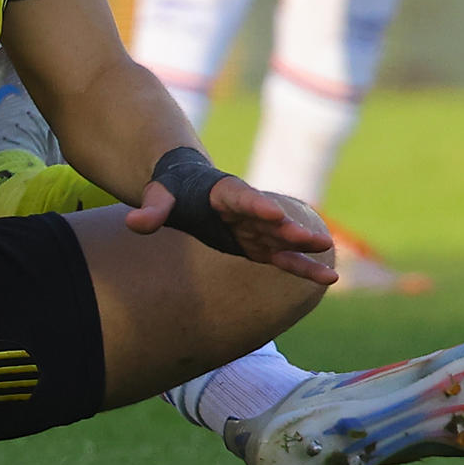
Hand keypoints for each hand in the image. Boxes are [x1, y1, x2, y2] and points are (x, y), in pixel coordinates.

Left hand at [127, 177, 337, 284]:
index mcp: (222, 192)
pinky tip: (328, 277)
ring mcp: (254, 228)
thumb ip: (152, 208)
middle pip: (269, 220)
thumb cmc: (173, 190)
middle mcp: (245, 209)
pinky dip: (303, 267)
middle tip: (311, 238)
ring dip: (305, 250)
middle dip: (289, 230)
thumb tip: (134, 223)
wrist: (186, 187)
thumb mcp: (160, 195)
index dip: (255, 205)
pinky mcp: (257, 245)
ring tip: (329, 256)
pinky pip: (283, 258)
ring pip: (283, 241)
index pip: (240, 197)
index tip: (273, 213)